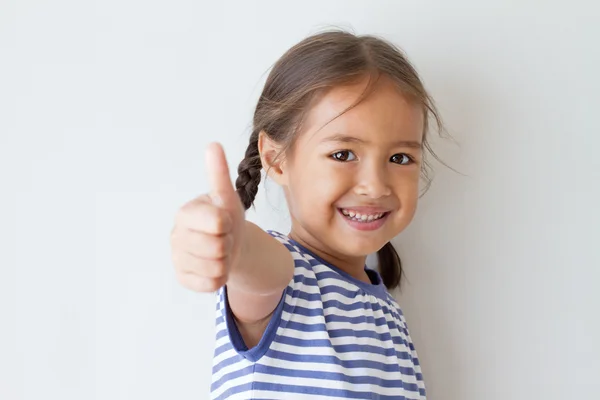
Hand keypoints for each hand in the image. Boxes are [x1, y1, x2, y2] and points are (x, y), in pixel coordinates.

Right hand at [170, 143, 244, 291]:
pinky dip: (219, 278)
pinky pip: (210, 284)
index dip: (229, 224)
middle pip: (218, 248)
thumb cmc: (226, 218)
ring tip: (220, 252)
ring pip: (216, 268)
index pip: (218, 223)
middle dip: (228, 244)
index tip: (224, 221)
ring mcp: (177, 258)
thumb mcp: (227, 196)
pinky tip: (214, 266)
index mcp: (185, 213)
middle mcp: (176, 236)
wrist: (229, 245)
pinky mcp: (182, 278)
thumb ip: (218, 173)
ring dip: (225, 261)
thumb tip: (213, 145)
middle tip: (223, 238)